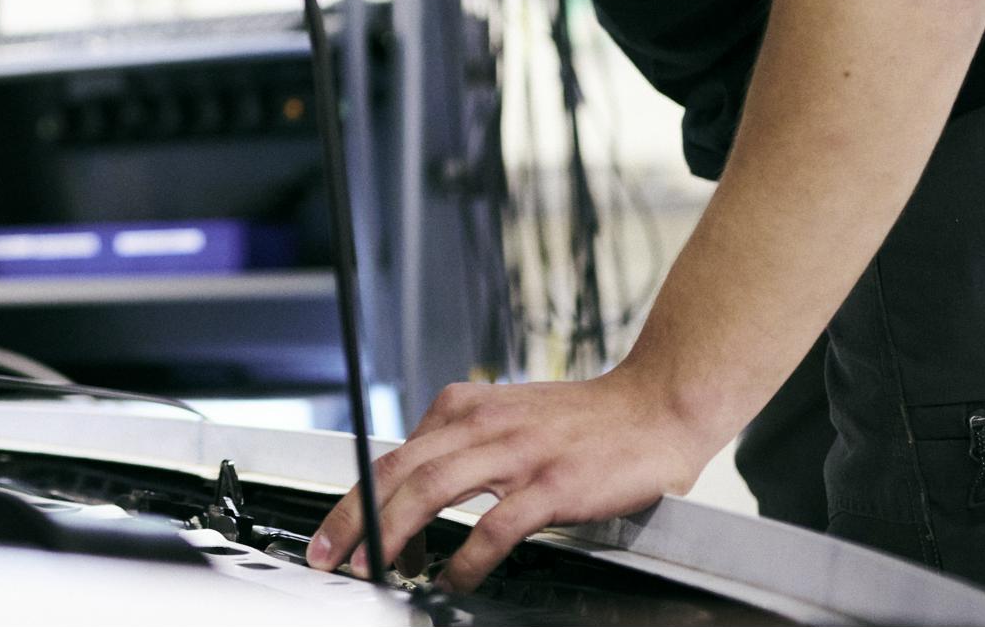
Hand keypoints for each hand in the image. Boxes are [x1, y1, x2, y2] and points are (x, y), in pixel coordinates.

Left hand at [307, 366, 720, 591]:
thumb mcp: (507, 413)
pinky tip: (454, 580)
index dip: (357, 497)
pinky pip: (496, 526)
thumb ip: (461, 440)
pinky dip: (467, 557)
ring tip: (374, 570)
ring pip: (431, 490)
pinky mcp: (552, 484)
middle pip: (397, 470)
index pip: (393, 453)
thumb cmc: (583, 420)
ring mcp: (516, 453)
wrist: (655, 405)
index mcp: (465, 406)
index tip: (335, 533)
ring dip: (393, 534)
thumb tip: (413, 483)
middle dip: (353, 517)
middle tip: (328, 556)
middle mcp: (482, 424)